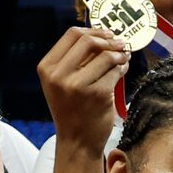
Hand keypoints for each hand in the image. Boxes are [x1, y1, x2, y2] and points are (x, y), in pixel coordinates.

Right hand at [36, 25, 128, 151]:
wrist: (77, 142)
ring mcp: (78, 85)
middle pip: (89, 40)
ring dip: (120, 55)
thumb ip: (74, 60)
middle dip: (109, 40)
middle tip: (121, 44)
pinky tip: (122, 72)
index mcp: (48, 68)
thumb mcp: (62, 83)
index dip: (94, 30)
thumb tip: (103, 35)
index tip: (107, 34)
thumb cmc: (72, 110)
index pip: (72, 34)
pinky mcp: (98, 94)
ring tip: (124, 59)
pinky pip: (115, 72)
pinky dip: (122, 69)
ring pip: (106, 55)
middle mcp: (59, 75)